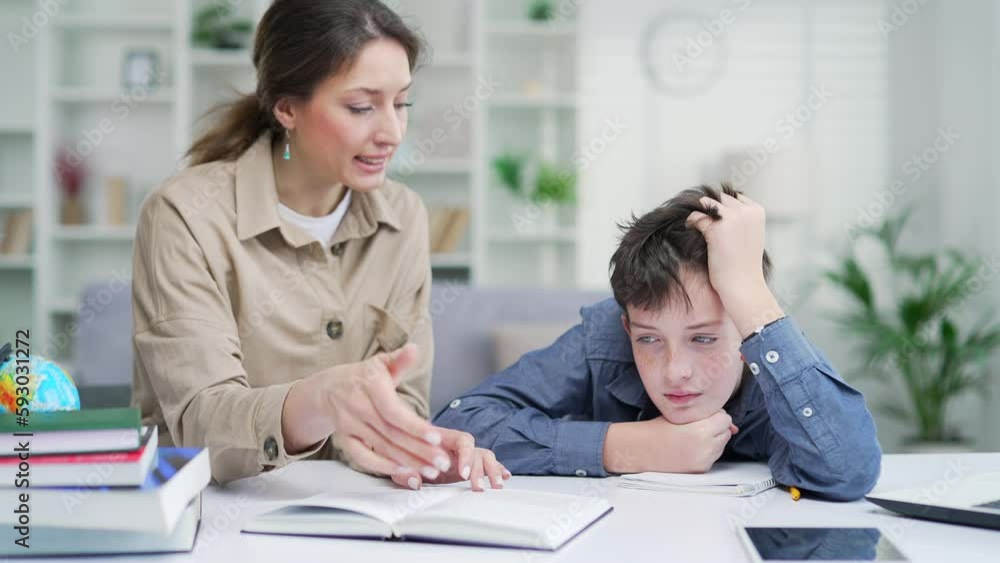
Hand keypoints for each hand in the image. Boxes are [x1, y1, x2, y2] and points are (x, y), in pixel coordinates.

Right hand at [313, 344, 450, 477]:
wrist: (328, 388)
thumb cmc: (364, 376)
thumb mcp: (381, 364)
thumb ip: (399, 360)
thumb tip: (413, 348)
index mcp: (370, 386)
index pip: (394, 411)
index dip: (415, 426)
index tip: (437, 437)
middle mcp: (357, 406)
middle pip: (391, 434)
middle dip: (419, 450)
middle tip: (442, 462)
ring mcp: (349, 425)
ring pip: (381, 447)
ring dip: (408, 461)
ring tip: (431, 470)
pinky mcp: (344, 439)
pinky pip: (362, 457)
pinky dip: (382, 467)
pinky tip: (404, 472)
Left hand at [391, 429, 510, 491]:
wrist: (405, 449)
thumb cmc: (405, 454)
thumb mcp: (399, 464)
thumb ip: (404, 472)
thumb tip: (414, 480)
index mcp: (442, 438)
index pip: (462, 440)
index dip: (466, 455)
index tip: (462, 473)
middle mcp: (456, 445)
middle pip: (475, 450)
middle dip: (478, 470)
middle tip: (477, 488)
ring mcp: (464, 454)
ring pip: (485, 457)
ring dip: (493, 470)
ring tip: (496, 485)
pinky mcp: (469, 464)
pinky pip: (487, 463)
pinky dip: (497, 468)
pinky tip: (505, 476)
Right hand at [603, 411, 738, 473]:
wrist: (642, 450)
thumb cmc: (659, 429)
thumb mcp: (682, 415)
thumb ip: (708, 416)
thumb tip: (734, 427)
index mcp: (702, 429)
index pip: (725, 418)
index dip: (715, 415)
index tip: (704, 416)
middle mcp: (707, 446)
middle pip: (726, 432)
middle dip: (716, 428)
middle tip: (698, 427)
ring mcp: (705, 460)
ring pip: (722, 445)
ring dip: (714, 440)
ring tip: (693, 438)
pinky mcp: (702, 469)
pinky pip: (714, 456)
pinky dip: (707, 451)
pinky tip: (691, 448)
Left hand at [685, 192, 783, 336]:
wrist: (743, 284)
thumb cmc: (745, 264)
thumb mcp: (750, 236)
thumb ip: (742, 220)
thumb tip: (719, 209)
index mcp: (757, 212)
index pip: (735, 197)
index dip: (723, 205)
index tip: (715, 216)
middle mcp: (746, 211)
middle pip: (721, 198)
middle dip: (710, 207)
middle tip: (701, 218)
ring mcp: (732, 217)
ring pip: (708, 204)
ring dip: (699, 212)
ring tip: (694, 222)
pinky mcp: (716, 228)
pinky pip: (697, 216)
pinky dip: (691, 221)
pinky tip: (690, 228)